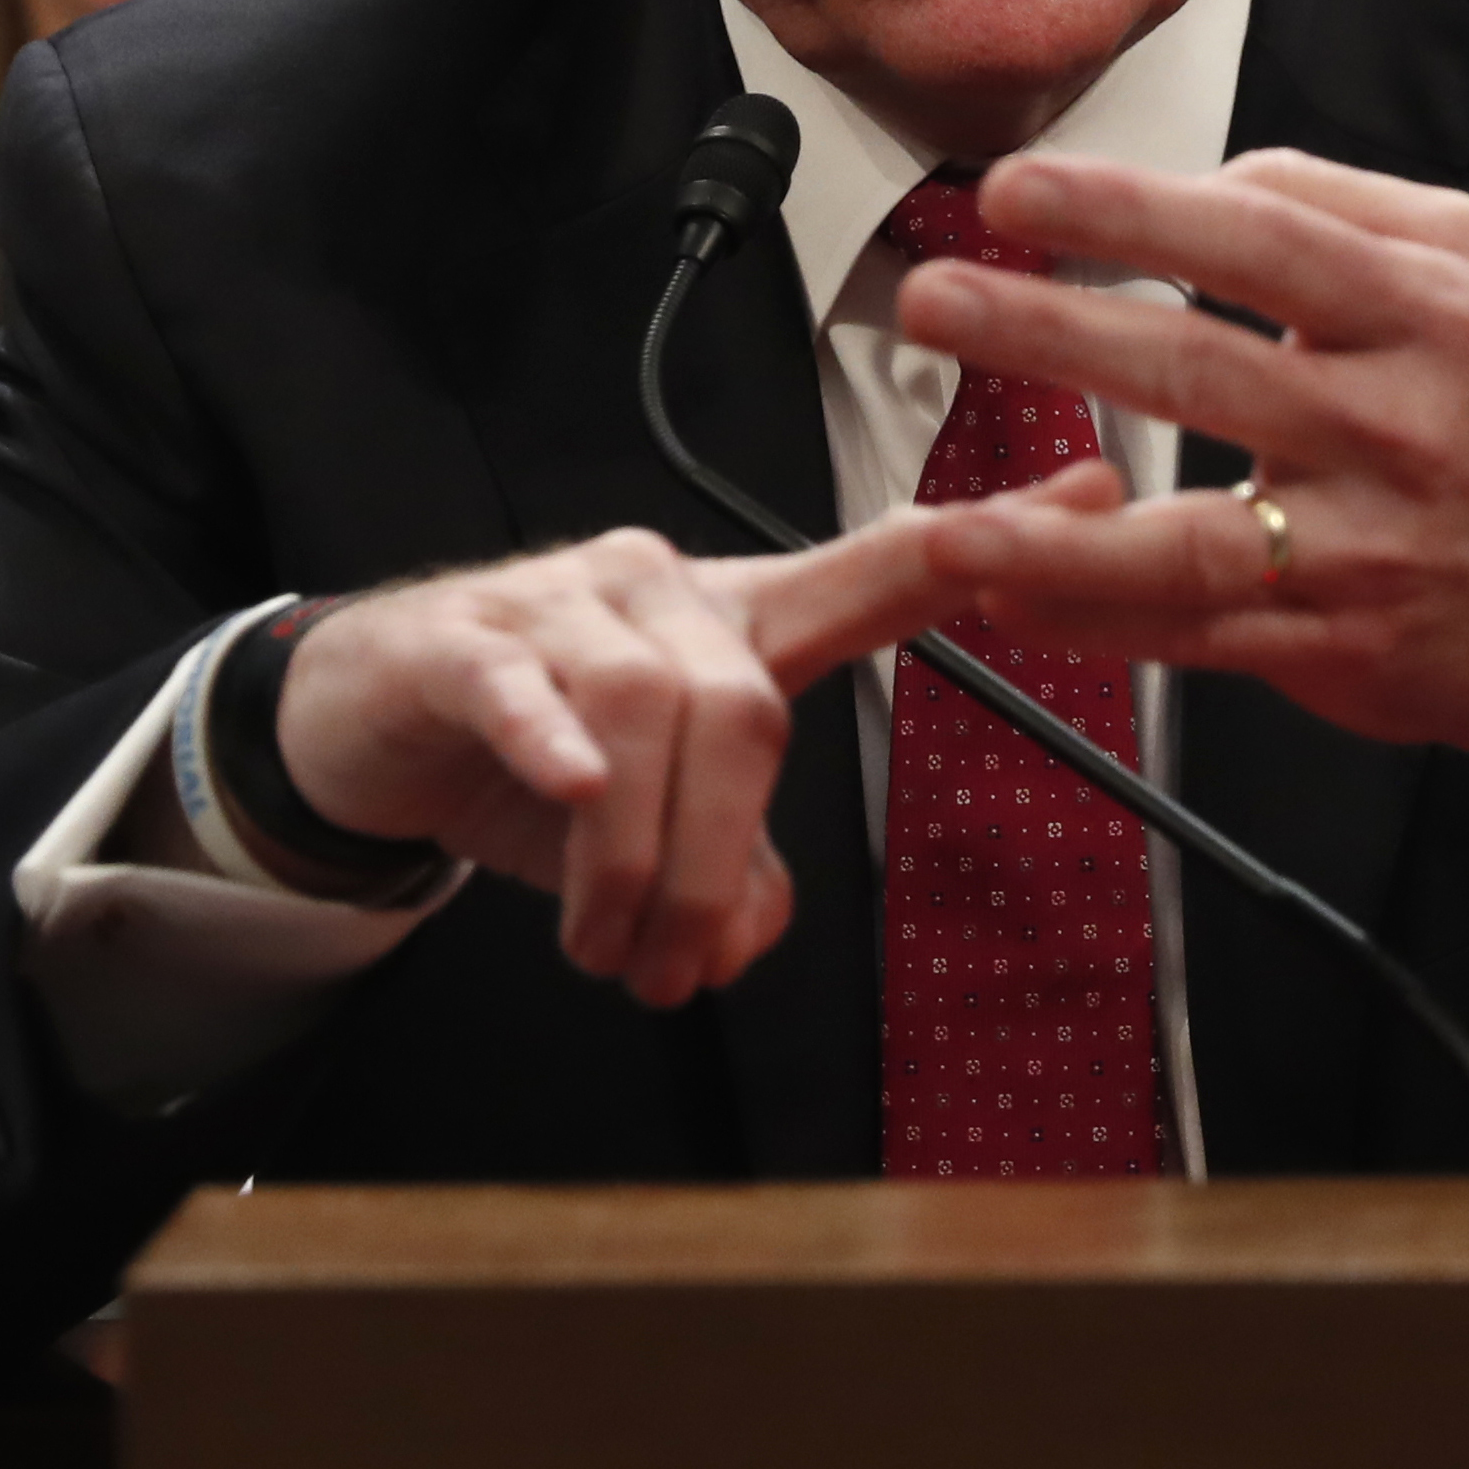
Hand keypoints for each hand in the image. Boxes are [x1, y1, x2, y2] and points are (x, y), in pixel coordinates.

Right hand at [272, 471, 1113, 1004]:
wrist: (367, 723)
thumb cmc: (540, 760)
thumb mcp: (656, 835)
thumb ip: (734, 879)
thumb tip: (738, 943)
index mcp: (739, 624)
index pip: (881, 569)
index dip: (988, 540)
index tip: (1100, 498)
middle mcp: (666, 591)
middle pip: (749, 712)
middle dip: (722, 861)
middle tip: (669, 971)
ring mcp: (563, 605)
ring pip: (649, 713)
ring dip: (635, 858)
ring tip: (604, 947)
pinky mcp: (464, 638)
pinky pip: (527, 681)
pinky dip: (557, 742)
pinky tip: (577, 791)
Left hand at [894, 148, 1468, 791]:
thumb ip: (1338, 209)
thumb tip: (1199, 187)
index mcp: (1429, 309)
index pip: (1257, 239)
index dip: (1127, 212)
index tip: (1017, 191)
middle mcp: (1403, 423)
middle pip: (1198, 371)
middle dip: (1048, 332)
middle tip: (935, 299)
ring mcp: (1371, 546)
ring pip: (1189, 536)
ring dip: (1049, 537)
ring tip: (941, 521)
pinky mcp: (1346, 645)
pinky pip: (1199, 632)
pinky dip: (1097, 619)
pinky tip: (1007, 597)